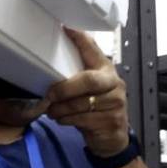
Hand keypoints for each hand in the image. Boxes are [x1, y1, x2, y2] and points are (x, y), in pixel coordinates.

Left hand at [45, 26, 130, 158]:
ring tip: (52, 111)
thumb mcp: (90, 90)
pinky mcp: (112, 121)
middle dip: (65, 88)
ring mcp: (116, 103)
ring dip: (61, 109)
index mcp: (106, 71)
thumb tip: (50, 64)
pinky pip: (82, 119)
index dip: (81, 39)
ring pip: (82, 103)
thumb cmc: (97, 110)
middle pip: (88, 80)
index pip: (93, 50)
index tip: (66, 28)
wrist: (113, 139)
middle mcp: (114, 84)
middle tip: (50, 95)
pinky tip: (62, 119)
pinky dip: (67, 120)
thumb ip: (78, 77)